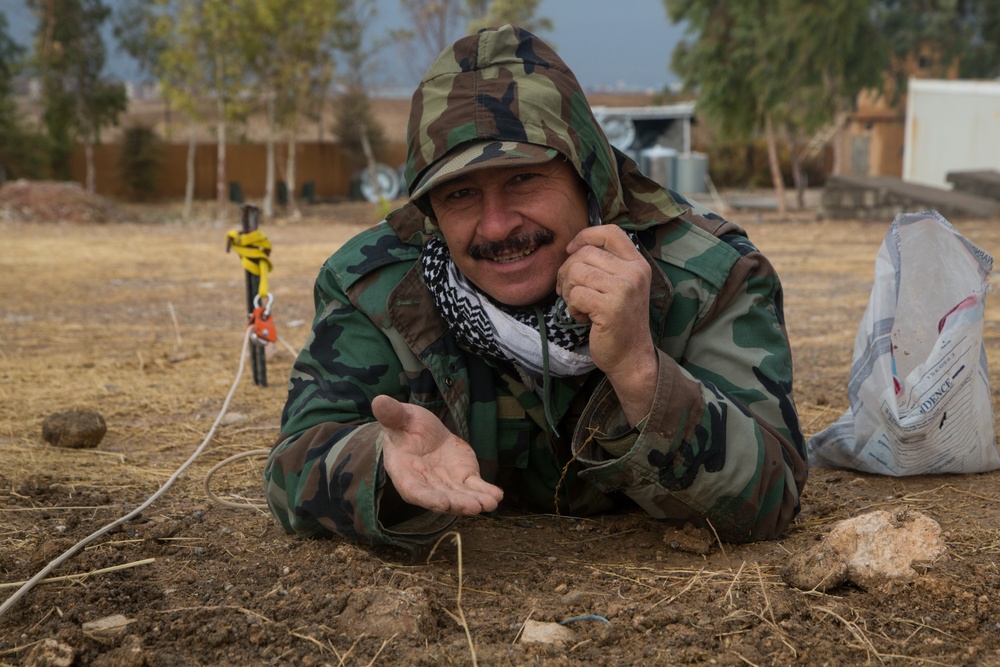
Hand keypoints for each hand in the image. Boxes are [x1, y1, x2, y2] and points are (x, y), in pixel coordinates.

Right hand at [373, 395, 503, 514]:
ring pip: (460, 495)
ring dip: (475, 501)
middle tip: (473, 507)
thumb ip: (391, 413)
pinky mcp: (462, 476)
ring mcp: (445, 482)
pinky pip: (475, 486)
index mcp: (404, 470)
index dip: (428, 498)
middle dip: (457, 503)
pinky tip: (497, 495)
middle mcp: (425, 482)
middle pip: (441, 497)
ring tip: (490, 504)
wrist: (421, 430)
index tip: (442, 503)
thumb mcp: (399, 416)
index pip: (414, 490)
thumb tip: (379, 401)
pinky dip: (485, 492)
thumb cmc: (404, 425)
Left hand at [557, 225, 658, 424]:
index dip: (585, 235)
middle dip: (567, 271)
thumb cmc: (619, 322)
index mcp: (637, 264)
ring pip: (576, 272)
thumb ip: (606, 266)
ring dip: (569, 291)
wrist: (631, 357)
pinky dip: (572, 307)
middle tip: (568, 291)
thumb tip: (572, 248)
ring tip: (579, 305)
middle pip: (585, 253)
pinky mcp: (610, 307)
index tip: (571, 250)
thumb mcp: (620, 287)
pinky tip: (583, 317)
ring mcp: (624, 289)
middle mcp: (634, 273)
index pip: (611, 232)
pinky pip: (575, 294)